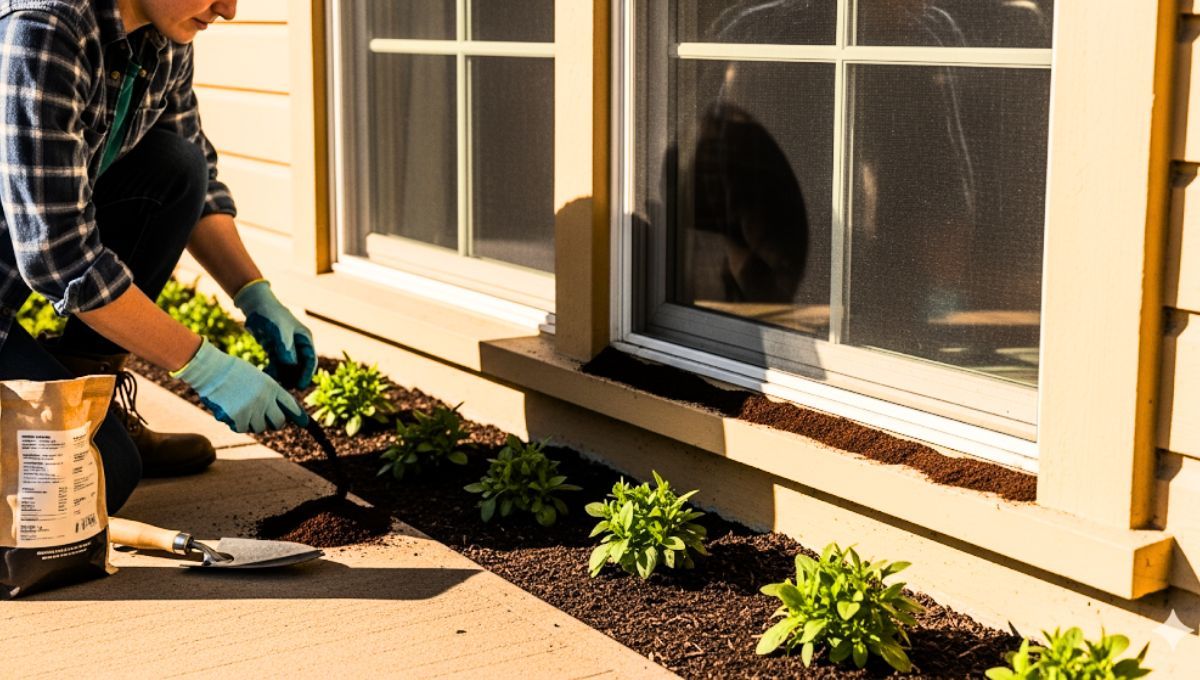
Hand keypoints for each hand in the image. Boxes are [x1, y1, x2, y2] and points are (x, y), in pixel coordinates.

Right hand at [172, 339, 308, 432]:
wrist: (211, 370)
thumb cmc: (233, 372)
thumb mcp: (258, 378)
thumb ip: (268, 394)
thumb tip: (276, 412)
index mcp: (272, 387)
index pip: (291, 405)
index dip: (298, 415)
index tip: (304, 422)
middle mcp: (266, 400)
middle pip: (279, 422)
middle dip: (273, 423)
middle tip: (265, 419)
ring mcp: (253, 410)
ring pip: (260, 428)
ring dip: (253, 423)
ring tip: (242, 410)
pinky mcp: (239, 418)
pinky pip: (243, 429)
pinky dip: (237, 424)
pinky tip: (231, 413)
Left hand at [233, 279, 315, 388]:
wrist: (254, 306)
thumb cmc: (271, 315)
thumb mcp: (279, 331)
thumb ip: (286, 349)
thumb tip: (291, 366)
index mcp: (305, 339)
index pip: (310, 360)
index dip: (306, 374)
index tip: (300, 386)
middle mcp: (298, 345)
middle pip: (300, 366)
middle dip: (294, 377)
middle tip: (286, 389)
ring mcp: (286, 348)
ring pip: (287, 367)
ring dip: (282, 376)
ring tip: (274, 384)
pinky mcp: (274, 350)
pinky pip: (276, 365)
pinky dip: (272, 371)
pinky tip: (266, 375)